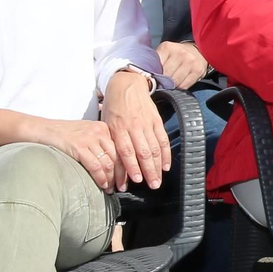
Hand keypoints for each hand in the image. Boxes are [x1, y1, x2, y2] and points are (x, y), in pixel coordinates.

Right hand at [41, 118, 135, 193]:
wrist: (39, 130)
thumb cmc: (61, 135)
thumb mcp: (85, 134)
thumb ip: (98, 145)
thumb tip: (110, 164)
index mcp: (103, 128)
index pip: (121, 149)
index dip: (126, 165)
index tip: (129, 178)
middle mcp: (99, 132)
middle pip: (118, 156)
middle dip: (122, 174)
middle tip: (122, 187)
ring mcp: (89, 139)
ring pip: (108, 163)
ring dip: (112, 179)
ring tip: (111, 189)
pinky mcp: (78, 147)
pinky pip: (95, 166)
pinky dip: (101, 178)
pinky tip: (102, 185)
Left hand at [101, 70, 170, 190]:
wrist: (127, 85)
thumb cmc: (114, 106)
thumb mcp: (106, 122)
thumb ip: (112, 141)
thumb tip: (113, 164)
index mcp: (118, 128)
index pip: (126, 151)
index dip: (132, 167)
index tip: (136, 181)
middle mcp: (133, 127)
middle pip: (143, 153)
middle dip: (148, 171)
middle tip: (152, 186)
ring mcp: (147, 124)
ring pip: (154, 148)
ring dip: (157, 166)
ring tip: (158, 180)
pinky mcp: (156, 121)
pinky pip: (162, 139)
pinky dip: (166, 153)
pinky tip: (166, 165)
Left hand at [157, 40, 210, 89]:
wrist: (197, 51)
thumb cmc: (176, 55)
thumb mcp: (164, 53)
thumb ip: (155, 62)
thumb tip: (146, 77)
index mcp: (167, 47)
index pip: (156, 67)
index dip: (153, 75)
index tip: (152, 78)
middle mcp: (180, 53)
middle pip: (166, 75)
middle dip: (162, 81)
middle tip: (161, 82)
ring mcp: (190, 61)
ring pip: (175, 81)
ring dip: (171, 86)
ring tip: (170, 83)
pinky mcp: (198, 70)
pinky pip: (185, 85)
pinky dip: (180, 88)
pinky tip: (179, 84)